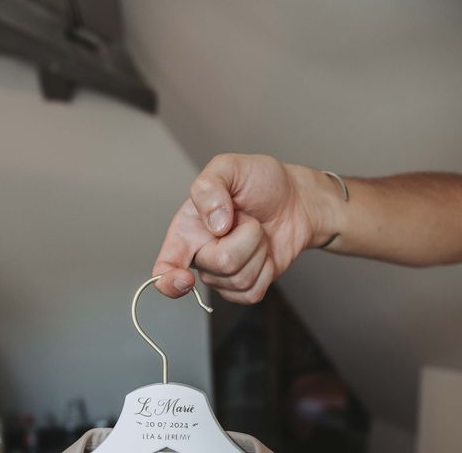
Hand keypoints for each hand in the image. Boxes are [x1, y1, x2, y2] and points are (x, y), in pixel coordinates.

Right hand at [153, 154, 334, 303]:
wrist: (297, 199)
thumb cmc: (261, 181)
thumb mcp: (230, 167)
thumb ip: (210, 186)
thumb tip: (213, 225)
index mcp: (187, 229)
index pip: (164, 266)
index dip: (168, 281)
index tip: (184, 279)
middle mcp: (201, 254)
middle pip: (216, 265)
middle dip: (244, 239)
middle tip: (247, 219)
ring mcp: (223, 274)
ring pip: (238, 279)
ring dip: (258, 250)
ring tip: (257, 231)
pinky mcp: (245, 287)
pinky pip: (252, 293)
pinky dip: (266, 270)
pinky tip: (264, 252)